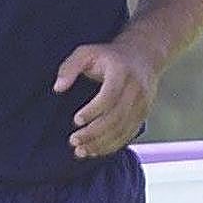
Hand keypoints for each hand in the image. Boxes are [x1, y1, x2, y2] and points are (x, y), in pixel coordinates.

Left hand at [53, 42, 158, 158]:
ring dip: (101, 143)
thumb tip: (58, 88)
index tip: (76, 120)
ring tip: (81, 150)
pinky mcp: (143, 114)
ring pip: (123, 129)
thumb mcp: (87, 52)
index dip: (93, 111)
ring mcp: (142, 104)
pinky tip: (95, 150)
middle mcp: (136, 89)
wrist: (144, 56)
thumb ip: (70, 67)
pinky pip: (129, 134)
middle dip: (94, 133)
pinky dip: (112, 146)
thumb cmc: (110, 56)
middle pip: (116, 117)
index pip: (110, 96)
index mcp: (121, 72)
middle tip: (74, 140)